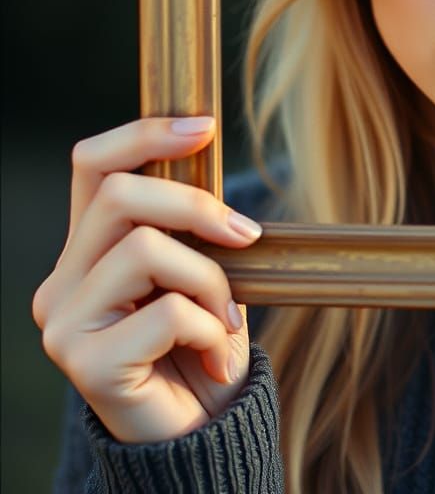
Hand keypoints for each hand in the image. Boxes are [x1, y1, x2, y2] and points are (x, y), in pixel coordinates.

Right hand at [31, 117, 262, 443]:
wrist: (201, 431)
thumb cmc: (201, 342)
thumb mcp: (199, 268)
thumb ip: (187, 223)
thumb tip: (206, 147)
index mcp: (87, 250)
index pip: (93, 164)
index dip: (145, 134)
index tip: (206, 126)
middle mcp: (62, 281)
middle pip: (121, 195)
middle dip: (197, 206)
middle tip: (248, 237)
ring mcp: (65, 324)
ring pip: (146, 248)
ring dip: (211, 280)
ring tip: (225, 319)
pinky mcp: (85, 366)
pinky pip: (167, 312)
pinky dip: (209, 328)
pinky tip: (213, 358)